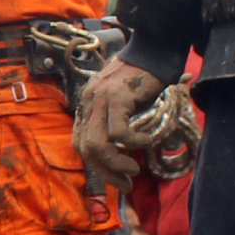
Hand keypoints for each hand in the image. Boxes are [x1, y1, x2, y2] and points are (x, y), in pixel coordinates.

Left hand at [76, 58, 168, 186]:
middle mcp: (88, 101)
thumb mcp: (124, 104)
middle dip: (105, 172)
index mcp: (87, 104)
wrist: (154, 49)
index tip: (116, 178)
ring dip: (116, 164)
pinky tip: (146, 140)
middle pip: (86, 148)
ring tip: (133, 170)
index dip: (95, 165)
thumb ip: (116, 123)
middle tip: (126, 184)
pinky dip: (133, 142)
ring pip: (98, 144)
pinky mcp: (116, 96)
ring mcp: (100, 98)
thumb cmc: (144, 78)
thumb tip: (122, 152)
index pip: (80, 142)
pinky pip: (119, 132)